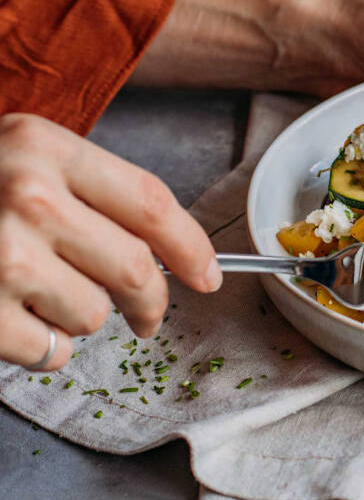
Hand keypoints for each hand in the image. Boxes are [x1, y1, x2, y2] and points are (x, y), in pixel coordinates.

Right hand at [0, 114, 219, 369]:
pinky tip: (16, 321)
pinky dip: (45, 349)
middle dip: (151, 302)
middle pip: (134, 269)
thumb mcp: (22, 157)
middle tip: (147, 314)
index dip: (192, 249)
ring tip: (44, 298)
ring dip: (82, 320)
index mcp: (44, 148)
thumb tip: (170, 255)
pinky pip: (49, 351)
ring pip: (94, 314)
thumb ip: (91, 191)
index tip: (209, 277)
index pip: (152, 204)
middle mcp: (26, 196)